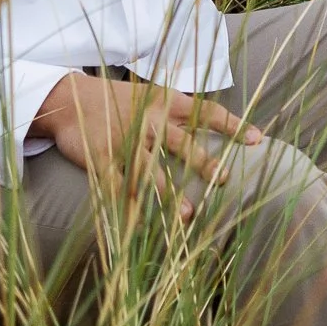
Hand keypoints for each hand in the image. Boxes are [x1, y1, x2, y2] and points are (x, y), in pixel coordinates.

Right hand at [30, 71, 260, 214]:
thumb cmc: (118, 100)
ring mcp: (123, 142)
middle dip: (202, 162)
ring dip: (168, 194)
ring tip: (188, 216)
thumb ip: (179, 113)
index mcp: (165, 104)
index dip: (232, 124)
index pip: (206, 112)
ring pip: (150, 170)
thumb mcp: (151, 97)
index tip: (257, 139)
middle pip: (181, 143)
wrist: (69, 99)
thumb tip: (213, 128)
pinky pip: (115, 187)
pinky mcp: (100, 159)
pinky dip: (127, 208)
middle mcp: (148, 123)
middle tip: (223, 179)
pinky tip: (139, 228)